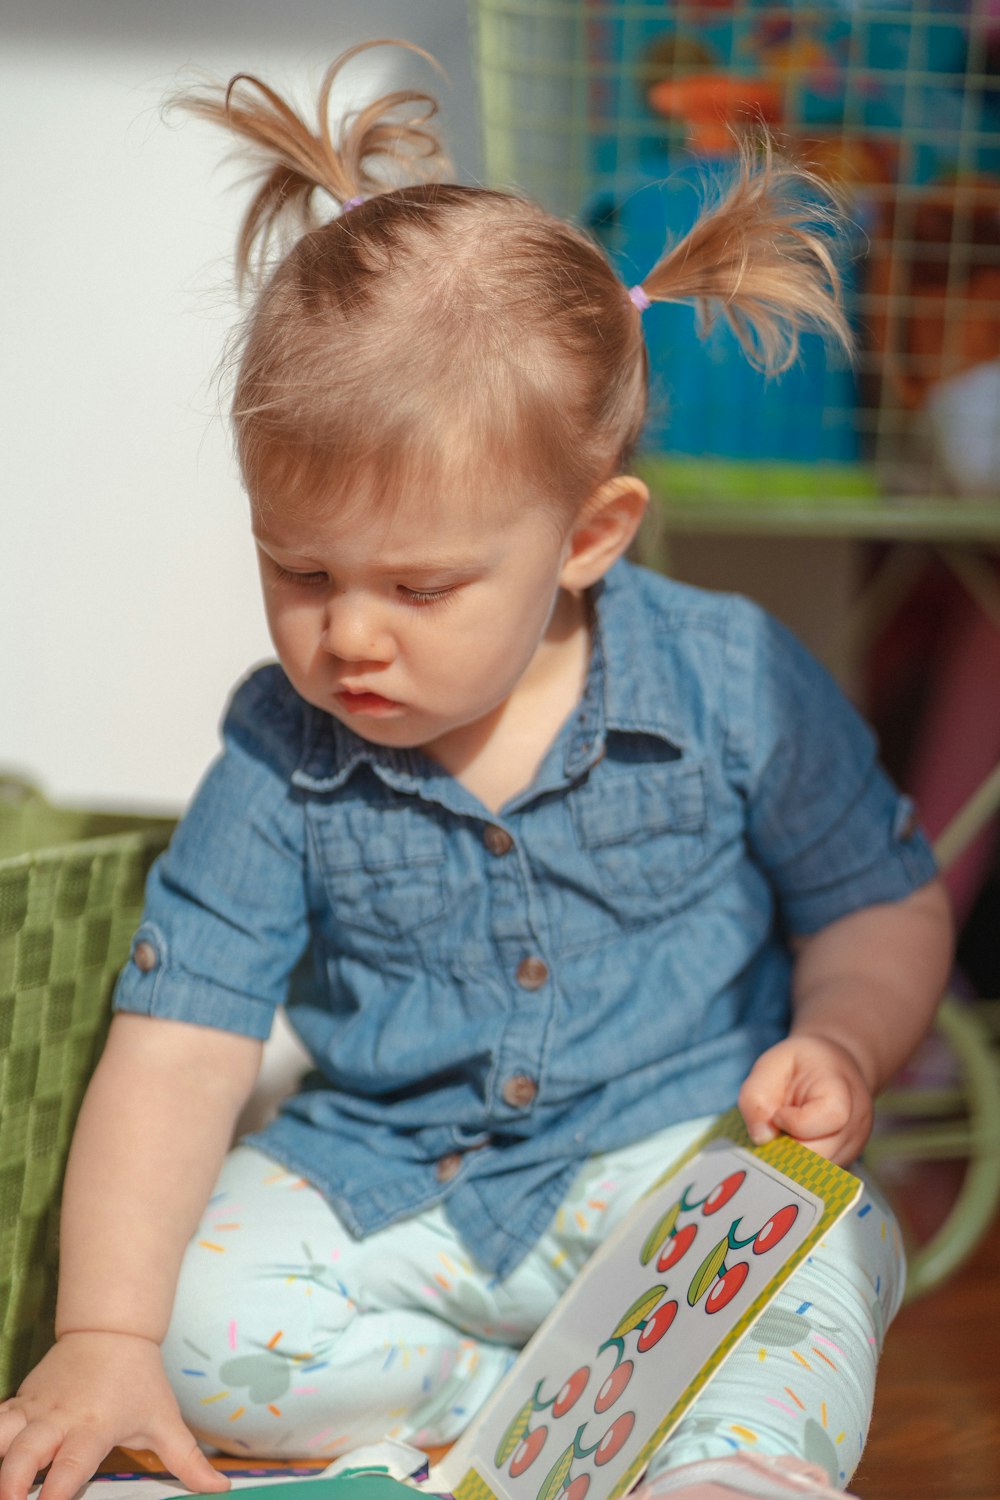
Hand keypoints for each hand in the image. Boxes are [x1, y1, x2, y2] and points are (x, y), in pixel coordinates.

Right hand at [0, 1332, 229, 1499]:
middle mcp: (59, 1419)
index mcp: (95, 1426)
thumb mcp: (164, 1419)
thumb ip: (187, 1461)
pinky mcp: (18, 1402)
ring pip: (0, 1433)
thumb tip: (221, 1489)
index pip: (73, 1465)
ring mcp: (34, 1409)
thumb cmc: (138, 1380)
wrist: (110, 1329)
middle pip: (24, 1453)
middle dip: (9, 1483)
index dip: (58, 1491)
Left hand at [737, 1034, 874, 1164]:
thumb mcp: (771, 1065)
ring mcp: (854, 1147)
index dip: (796, 1122)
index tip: (778, 1113)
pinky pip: (818, 1177)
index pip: (830, 1118)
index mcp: (843, 1091)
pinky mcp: (845, 1162)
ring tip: (781, 1137)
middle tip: (770, 1133)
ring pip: (817, 1172)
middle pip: (820, 1154)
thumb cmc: (800, 1064)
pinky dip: (798, 1167)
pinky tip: (789, 1146)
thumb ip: (756, 1096)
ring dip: (790, 1161)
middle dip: (786, 1150)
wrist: (834, 1068)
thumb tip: (761, 1138)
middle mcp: (856, 1124)